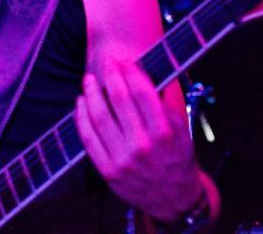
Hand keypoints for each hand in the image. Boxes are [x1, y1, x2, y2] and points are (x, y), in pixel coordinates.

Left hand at [74, 60, 203, 222]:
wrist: (174, 201)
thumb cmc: (178, 159)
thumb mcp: (182, 131)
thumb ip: (165, 105)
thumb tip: (145, 75)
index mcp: (164, 134)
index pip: (143, 93)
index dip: (131, 72)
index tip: (125, 61)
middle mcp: (142, 146)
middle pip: (120, 101)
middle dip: (111, 76)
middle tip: (106, 63)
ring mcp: (123, 160)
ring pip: (99, 118)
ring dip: (91, 94)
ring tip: (88, 80)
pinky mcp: (107, 171)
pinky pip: (88, 139)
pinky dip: (81, 118)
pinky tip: (80, 104)